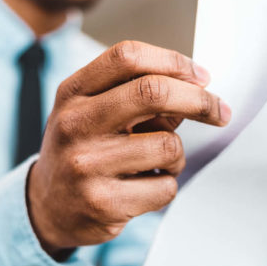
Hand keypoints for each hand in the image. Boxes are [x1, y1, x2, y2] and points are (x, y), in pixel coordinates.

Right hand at [28, 41, 229, 253]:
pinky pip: (164, 187)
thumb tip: (197, 89)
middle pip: (153, 92)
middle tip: (220, 112)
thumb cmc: (82, 148)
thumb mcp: (92, 111)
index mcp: (73, 92)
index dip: (174, 61)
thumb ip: (135, 94)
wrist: (46, 208)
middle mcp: (75, 123)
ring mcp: (86, 164)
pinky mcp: (102, 202)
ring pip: (168, 146)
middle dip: (199, 101)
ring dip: (177, 155)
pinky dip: (165, 186)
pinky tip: (142, 188)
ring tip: (157, 164)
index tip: (201, 77)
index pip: (127, 57)